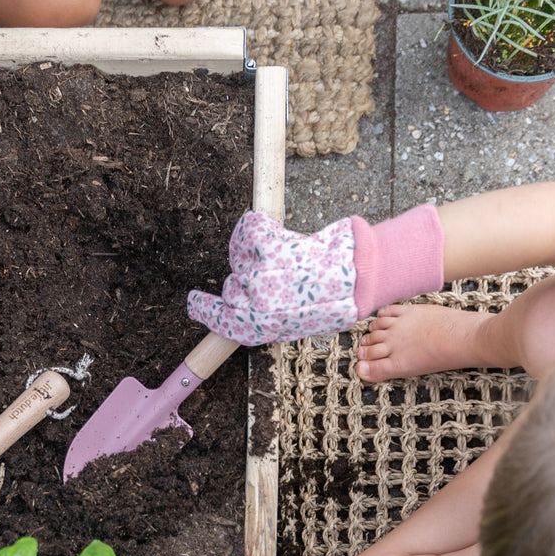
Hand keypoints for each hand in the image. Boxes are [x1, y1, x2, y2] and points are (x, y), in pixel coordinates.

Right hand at [187, 211, 359, 345]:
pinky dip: (258, 227)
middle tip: (279, 274)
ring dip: (259, 251)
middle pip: (231, 285)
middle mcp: (255, 308)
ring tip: (290, 257)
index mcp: (260, 329)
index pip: (219, 321)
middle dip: (249, 276)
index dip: (204, 310)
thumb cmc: (332, 300)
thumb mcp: (295, 322)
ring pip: (241, 256)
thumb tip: (241, 305)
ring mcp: (261, 280)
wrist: (360, 280)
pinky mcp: (270, 252)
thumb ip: (266, 317)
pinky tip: (277, 233)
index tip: (195, 301)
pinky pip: (248, 231)